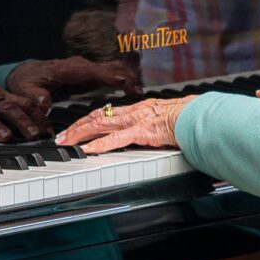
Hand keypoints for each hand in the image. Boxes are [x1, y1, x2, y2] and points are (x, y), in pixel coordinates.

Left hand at [2, 56, 137, 113]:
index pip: (90, 70)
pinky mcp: (90, 74)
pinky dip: (123, 78)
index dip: (107, 74)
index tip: (123, 80)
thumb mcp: (26, 91)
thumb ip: (35, 98)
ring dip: (127, 77)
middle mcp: (80, 66)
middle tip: (139, 91)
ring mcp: (86, 68)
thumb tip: (43, 103)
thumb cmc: (27, 82)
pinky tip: (133, 88)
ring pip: (112, 68)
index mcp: (67, 69)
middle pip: (107, 67)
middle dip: (124, 76)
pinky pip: (110, 73)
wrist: (28, 73)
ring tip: (140, 91)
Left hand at [57, 95, 189, 154]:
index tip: (74, 128)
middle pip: (96, 117)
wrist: (199, 115)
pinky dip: (101, 144)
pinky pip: (117, 138)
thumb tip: (148, 134)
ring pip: (100, 124)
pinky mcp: (143, 132)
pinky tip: (89, 150)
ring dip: (80, 134)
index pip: (105, 113)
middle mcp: (133, 112)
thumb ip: (152, 126)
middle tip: (60, 137)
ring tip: (65, 142)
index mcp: (137, 109)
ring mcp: (136, 121)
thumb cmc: (187, 118)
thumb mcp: (164, 119)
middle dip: (75, 127)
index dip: (86, 120)